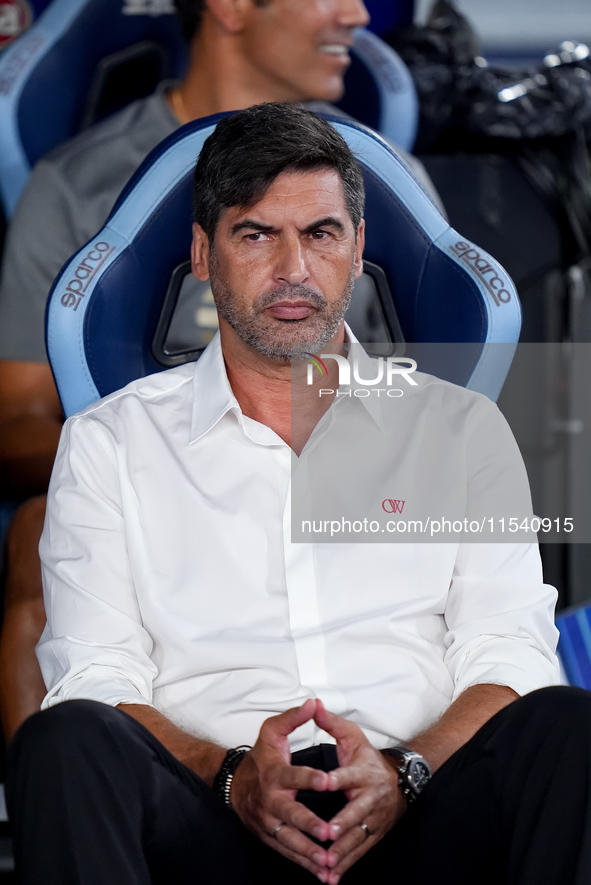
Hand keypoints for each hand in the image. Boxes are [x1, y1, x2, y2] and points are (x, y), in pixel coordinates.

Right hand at [231, 699, 334, 881]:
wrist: (233, 784)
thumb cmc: (260, 757)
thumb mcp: (272, 731)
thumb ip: (294, 718)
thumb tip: (313, 703)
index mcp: (275, 774)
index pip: (294, 775)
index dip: (310, 778)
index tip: (328, 781)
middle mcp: (271, 800)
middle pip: (291, 815)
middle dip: (310, 825)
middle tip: (328, 832)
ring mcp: (269, 822)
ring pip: (289, 840)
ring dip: (308, 852)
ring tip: (327, 861)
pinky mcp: (269, 837)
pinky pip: (287, 852)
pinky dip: (303, 863)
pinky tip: (321, 872)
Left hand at [314, 701, 405, 883]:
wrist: (399, 779)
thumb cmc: (368, 758)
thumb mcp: (352, 735)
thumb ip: (331, 722)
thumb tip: (314, 704)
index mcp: (363, 772)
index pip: (349, 774)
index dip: (338, 778)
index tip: (325, 783)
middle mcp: (371, 797)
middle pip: (356, 811)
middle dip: (342, 823)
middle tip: (326, 832)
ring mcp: (373, 818)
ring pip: (358, 836)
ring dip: (342, 851)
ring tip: (326, 863)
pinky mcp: (374, 834)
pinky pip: (360, 851)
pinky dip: (347, 864)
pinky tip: (331, 875)